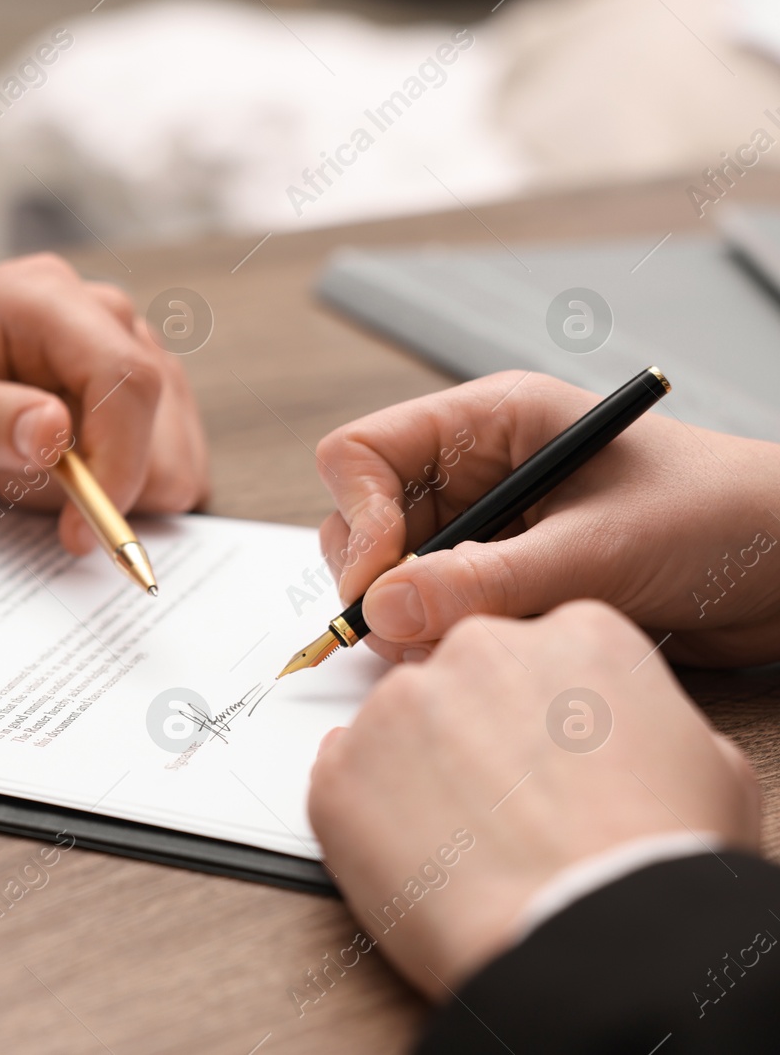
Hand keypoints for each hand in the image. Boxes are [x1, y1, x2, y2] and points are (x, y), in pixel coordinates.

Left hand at [0, 256, 209, 553]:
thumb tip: (55, 435)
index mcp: (51, 300)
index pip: (127, 381)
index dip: (119, 466)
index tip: (81, 532)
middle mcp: (109, 315)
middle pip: (160, 424)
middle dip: (97, 485)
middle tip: (11, 480)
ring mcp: (138, 348)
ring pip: (172, 453)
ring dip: (103, 487)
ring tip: (29, 465)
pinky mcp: (152, 388)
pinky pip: (171, 461)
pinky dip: (122, 487)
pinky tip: (65, 470)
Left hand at [308, 600, 760, 994]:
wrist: (588, 933)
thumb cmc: (654, 860)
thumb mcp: (707, 765)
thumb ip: (643, 721)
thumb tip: (620, 736)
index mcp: (575, 634)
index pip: (539, 651)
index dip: (543, 709)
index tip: (547, 752)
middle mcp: (476, 649)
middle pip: (462, 676)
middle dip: (477, 732)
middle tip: (505, 802)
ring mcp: (397, 706)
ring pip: (399, 727)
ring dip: (420, 772)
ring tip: (467, 842)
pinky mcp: (339, 769)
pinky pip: (344, 777)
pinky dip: (369, 813)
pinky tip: (417, 854)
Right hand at [314, 371, 779, 665]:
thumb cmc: (720, 520)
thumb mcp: (601, 548)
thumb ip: (488, 580)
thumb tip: (385, 608)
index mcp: (489, 424)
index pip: (362, 455)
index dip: (360, 519)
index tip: (383, 585)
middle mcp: (474, 471)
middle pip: (362, 521)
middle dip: (380, 583)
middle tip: (415, 637)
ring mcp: (485, 528)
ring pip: (392, 576)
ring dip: (412, 620)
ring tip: (467, 650)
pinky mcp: (503, 580)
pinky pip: (436, 612)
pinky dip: (445, 642)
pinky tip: (494, 656)